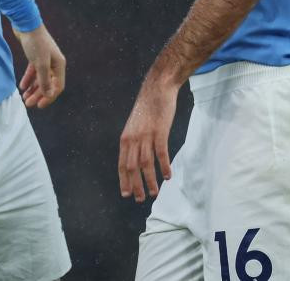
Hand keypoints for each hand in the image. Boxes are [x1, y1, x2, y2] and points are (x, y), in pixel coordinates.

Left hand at [15, 24, 65, 107]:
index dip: (49, 97)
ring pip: (40, 79)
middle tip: (28, 104)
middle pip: (48, 84)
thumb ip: (44, 80)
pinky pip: (33, 72)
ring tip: (24, 98)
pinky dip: (28, 80)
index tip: (39, 105)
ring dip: (33, 89)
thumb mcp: (40, 63)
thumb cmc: (36, 42)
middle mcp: (54, 64)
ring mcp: (45, 60)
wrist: (26, 24)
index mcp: (59, 65)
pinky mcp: (35, 57)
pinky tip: (22, 87)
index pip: (57, 86)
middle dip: (38, 95)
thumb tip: (48, 95)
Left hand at [117, 76, 177, 201]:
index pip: (121, 164)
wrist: (157, 89)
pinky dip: (164, 166)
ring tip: (154, 193)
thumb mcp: (135, 126)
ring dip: (150, 181)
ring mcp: (145, 135)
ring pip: (145, 164)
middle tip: (140, 199)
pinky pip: (161, 153)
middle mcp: (133, 138)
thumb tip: (136, 159)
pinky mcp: (159, 131)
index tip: (125, 194)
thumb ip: (135, 142)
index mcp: (125, 138)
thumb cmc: (147, 108)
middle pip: (132, 167)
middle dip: (135, 185)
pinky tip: (168, 176)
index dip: (123, 180)